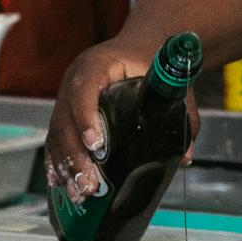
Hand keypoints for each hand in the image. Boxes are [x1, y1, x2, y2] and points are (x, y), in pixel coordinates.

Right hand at [44, 41, 199, 205]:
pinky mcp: (64, 113)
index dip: (86, 117)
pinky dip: (58, 164)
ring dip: (66, 166)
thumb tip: (186, 157)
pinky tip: (65, 185)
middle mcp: (74, 79)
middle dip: (76, 156)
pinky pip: (55, 140)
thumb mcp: (170, 81)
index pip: (84, 89)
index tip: (97, 146)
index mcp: (96, 65)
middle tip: (92, 186)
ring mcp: (66, 97)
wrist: (138, 45)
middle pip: (65, 120)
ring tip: (82, 194)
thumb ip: (183, 115)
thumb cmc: (152, 60)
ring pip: (57, 134)